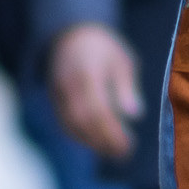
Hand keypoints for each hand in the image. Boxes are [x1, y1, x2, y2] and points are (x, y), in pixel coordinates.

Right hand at [49, 23, 141, 160]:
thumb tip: (134, 115)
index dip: (112, 131)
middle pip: (83, 120)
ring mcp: (58, 92)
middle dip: (103, 140)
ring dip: (92, 142)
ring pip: (71, 124)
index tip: (129, 145)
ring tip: (113, 152)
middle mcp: (69, 84)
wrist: (72, 35)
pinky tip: (96, 143)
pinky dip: (79, 136)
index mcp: (88, 72)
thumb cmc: (104, 49)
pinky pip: (64, 122)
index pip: (98, 108)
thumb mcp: (122, 60)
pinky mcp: (53, 98)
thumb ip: (126, 86)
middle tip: (124, 154)